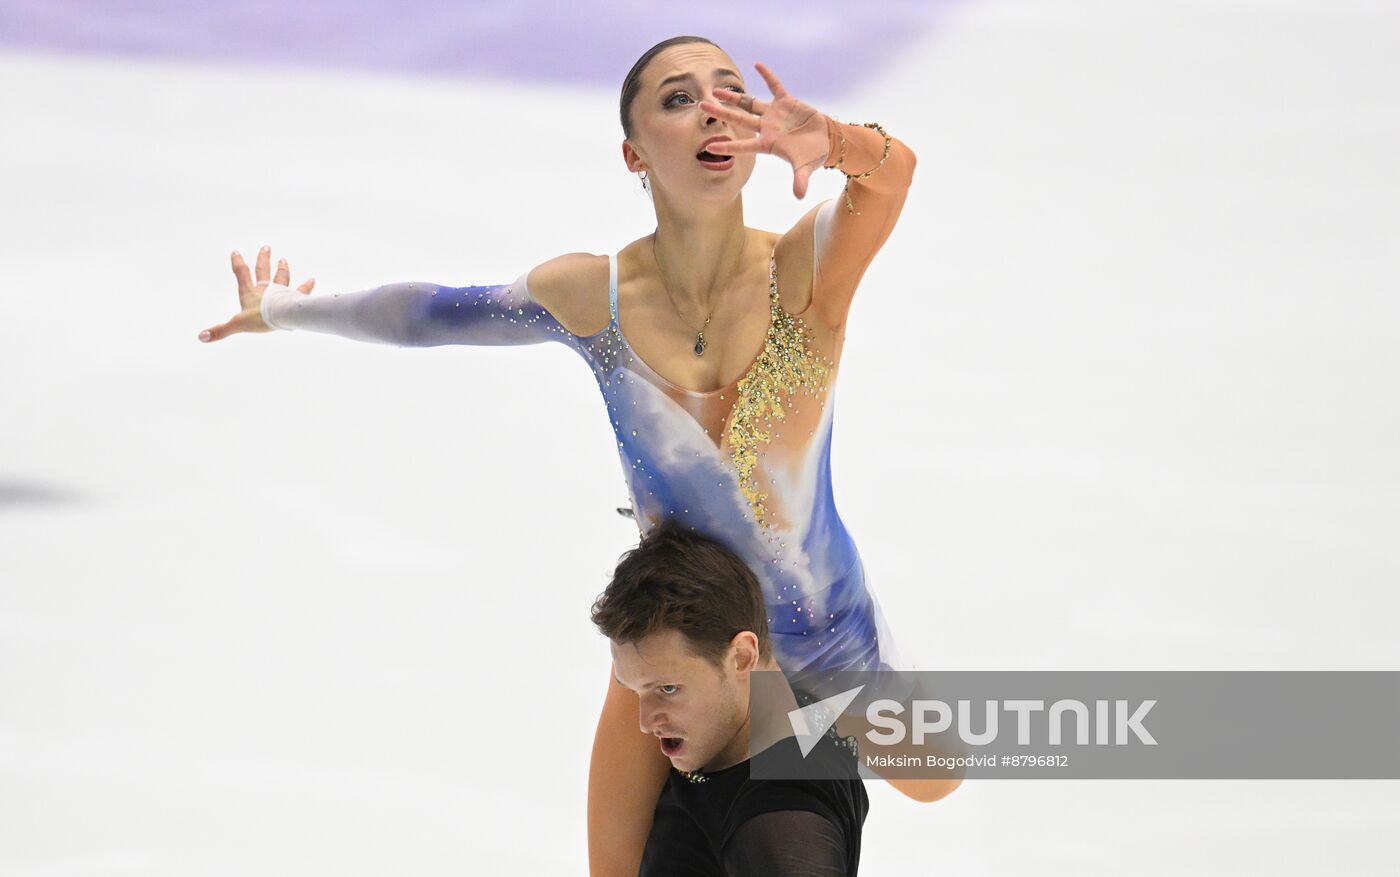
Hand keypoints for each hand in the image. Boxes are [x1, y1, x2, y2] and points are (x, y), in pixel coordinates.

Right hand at [199, 244, 315, 341]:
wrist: (282, 316)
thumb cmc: (260, 319)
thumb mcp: (237, 325)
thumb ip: (220, 331)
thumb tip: (201, 337)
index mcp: (250, 294)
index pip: (242, 275)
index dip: (238, 263)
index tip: (236, 252)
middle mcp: (265, 290)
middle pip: (263, 271)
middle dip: (263, 259)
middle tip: (266, 247)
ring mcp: (281, 292)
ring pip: (282, 278)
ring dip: (282, 269)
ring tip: (284, 260)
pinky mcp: (295, 298)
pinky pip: (302, 290)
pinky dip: (307, 285)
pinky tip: (312, 279)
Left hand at [698, 61, 830, 199]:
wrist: (826, 140)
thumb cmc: (814, 155)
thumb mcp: (806, 167)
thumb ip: (800, 180)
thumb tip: (799, 196)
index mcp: (768, 143)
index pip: (744, 145)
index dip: (728, 146)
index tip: (709, 147)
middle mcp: (766, 127)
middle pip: (739, 119)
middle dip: (721, 113)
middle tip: (702, 106)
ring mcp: (774, 114)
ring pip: (749, 103)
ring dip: (734, 96)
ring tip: (716, 90)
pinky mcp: (786, 102)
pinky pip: (775, 86)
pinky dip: (767, 76)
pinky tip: (757, 65)